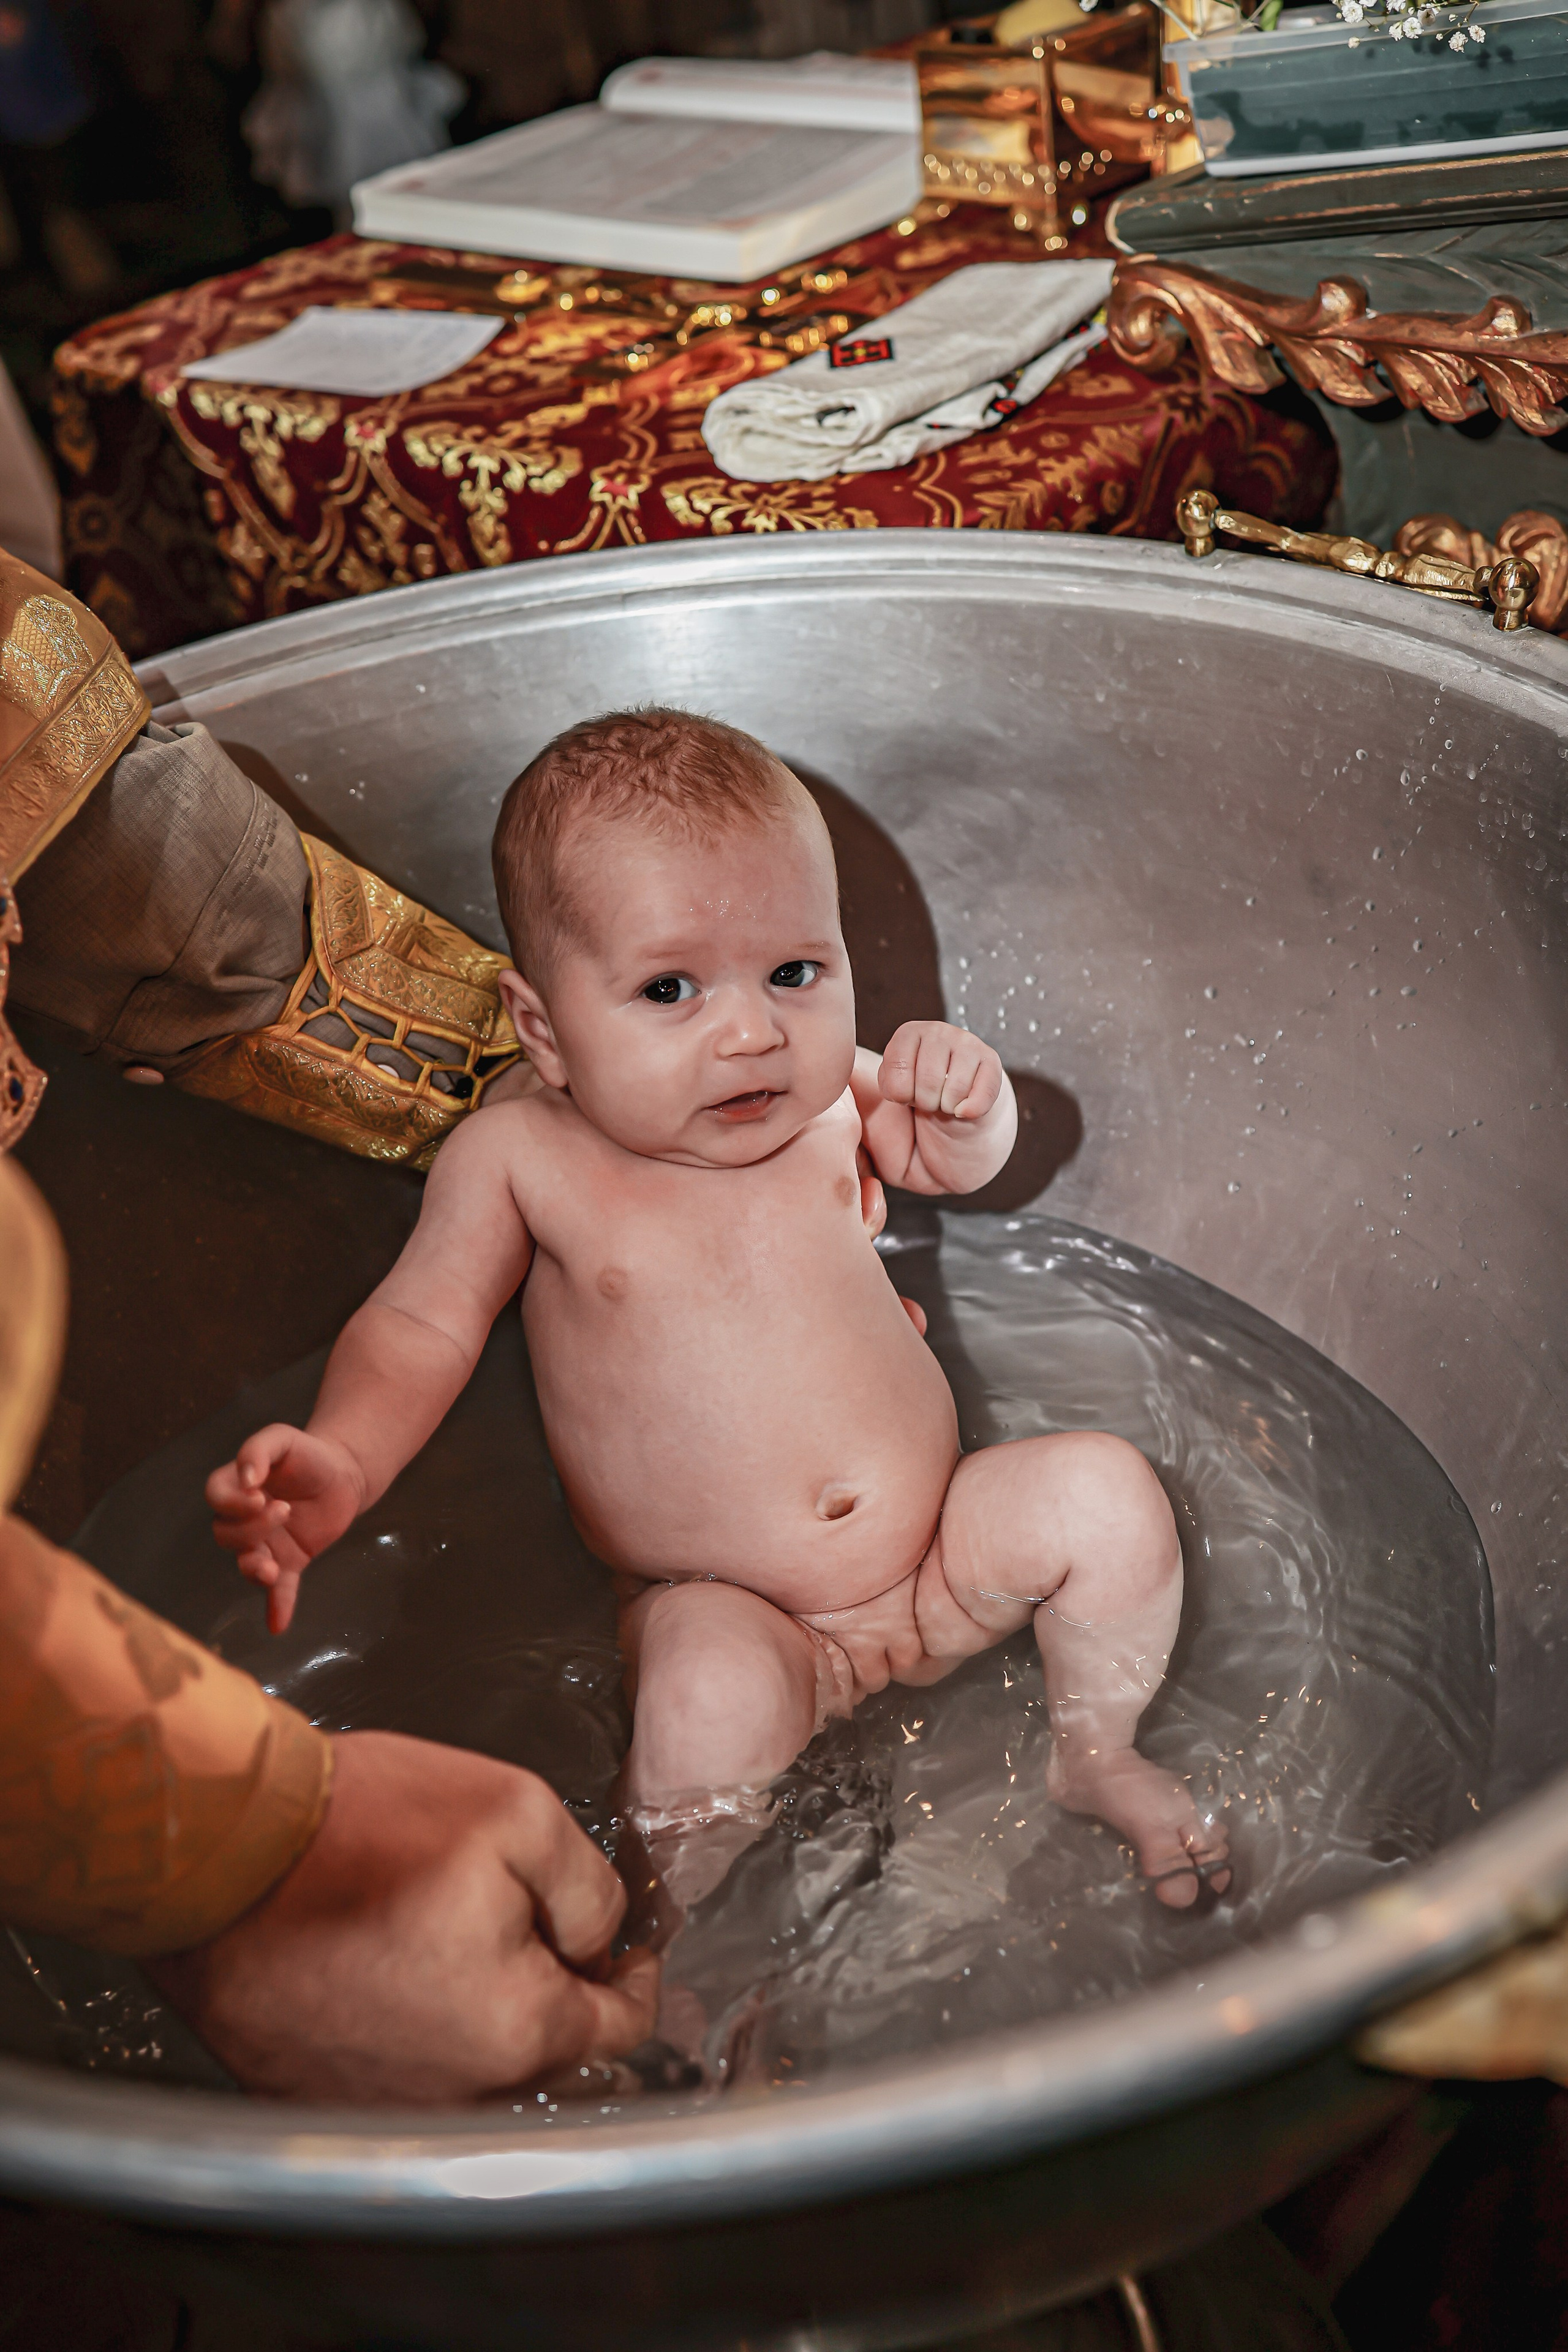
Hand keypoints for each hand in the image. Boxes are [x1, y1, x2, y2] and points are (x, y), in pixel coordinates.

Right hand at [147, 1731, 659, 2103]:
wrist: (216, 1854)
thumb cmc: (355, 1826)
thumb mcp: (517, 1812)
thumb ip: (588, 1885)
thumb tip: (602, 1937)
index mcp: (516, 2032)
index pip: (619, 2028)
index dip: (630, 1973)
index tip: (619, 1940)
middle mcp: (454, 2095)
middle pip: (546, 2055)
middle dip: (554, 1991)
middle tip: (531, 1924)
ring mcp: (383, 2106)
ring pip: (475, 2070)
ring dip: (480, 2014)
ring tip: (451, 1938)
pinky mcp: (320, 2097)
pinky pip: (400, 2075)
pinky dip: (410, 2031)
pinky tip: (390, 1967)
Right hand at [207, 1424, 365, 1633]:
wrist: (344, 1473)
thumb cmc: (308, 1452)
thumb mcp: (283, 1438)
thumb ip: (258, 1450)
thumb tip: (247, 1479)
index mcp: (237, 1487)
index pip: (216, 1499)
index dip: (232, 1502)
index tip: (259, 1496)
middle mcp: (244, 1520)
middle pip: (227, 1534)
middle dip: (251, 1529)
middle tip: (283, 1510)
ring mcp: (266, 1544)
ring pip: (246, 1563)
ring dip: (253, 1570)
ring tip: (270, 1569)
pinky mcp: (289, 1562)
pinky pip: (279, 1589)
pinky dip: (277, 1606)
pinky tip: (278, 1624)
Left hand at [879, 1021, 1003, 1123]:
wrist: (950, 1088)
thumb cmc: (919, 1084)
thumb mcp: (896, 1085)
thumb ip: (890, 1089)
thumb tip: (909, 1103)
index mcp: (909, 1033)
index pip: (896, 1069)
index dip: (900, 1093)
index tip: (906, 1091)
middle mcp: (938, 1031)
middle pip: (927, 1082)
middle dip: (925, 1103)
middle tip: (929, 1097)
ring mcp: (966, 1041)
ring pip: (955, 1090)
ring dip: (947, 1107)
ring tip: (945, 1098)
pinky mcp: (990, 1058)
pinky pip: (983, 1094)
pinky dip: (972, 1110)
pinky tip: (964, 1109)